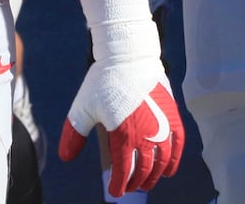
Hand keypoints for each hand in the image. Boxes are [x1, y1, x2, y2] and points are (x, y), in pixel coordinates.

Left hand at [59, 0, 183, 196]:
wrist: (129, 55)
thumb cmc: (103, 80)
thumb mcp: (83, 107)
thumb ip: (74, 134)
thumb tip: (66, 157)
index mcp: (124, 136)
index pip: (123, 172)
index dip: (119, 186)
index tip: (116, 192)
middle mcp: (147, 136)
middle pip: (145, 170)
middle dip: (137, 183)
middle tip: (130, 188)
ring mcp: (163, 127)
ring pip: (163, 161)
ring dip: (156, 175)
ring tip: (149, 181)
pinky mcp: (173, 116)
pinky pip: (178, 145)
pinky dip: (175, 160)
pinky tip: (169, 168)